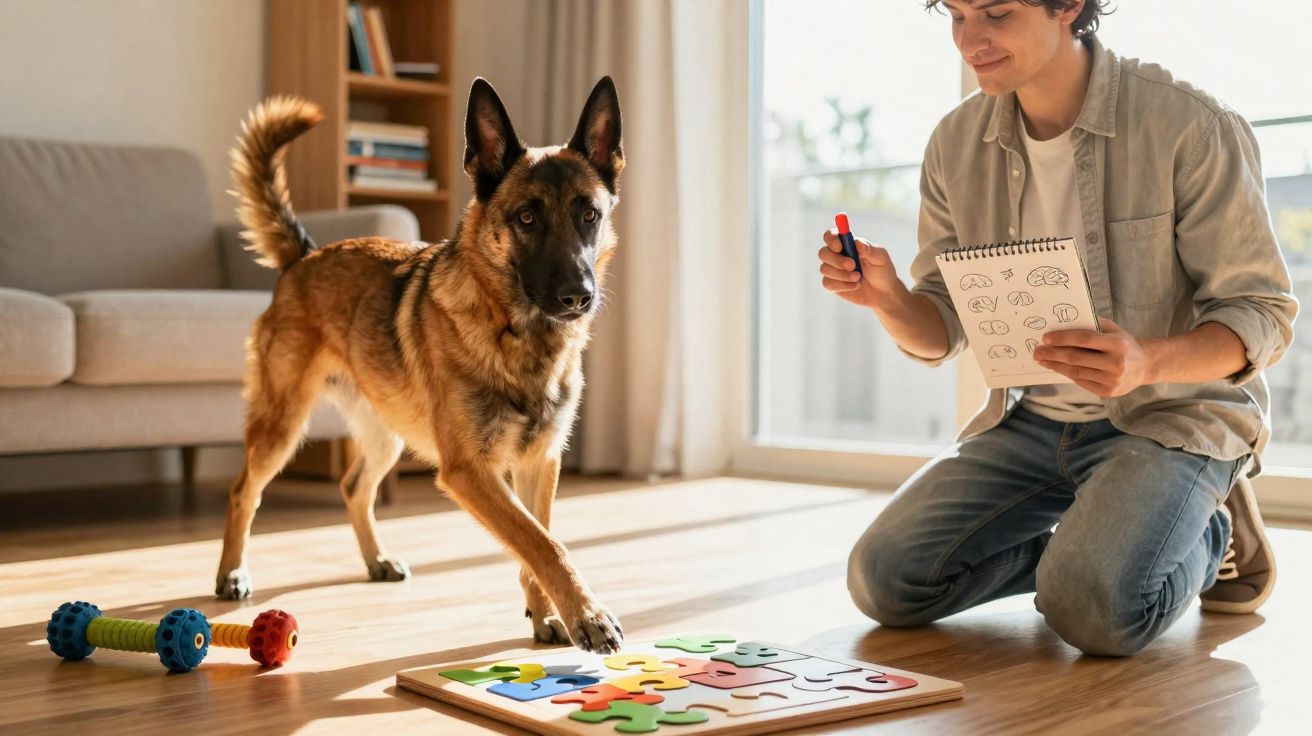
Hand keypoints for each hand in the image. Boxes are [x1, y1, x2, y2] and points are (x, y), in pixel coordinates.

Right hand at [817, 229, 904, 309]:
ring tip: (858, 278)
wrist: (883, 293)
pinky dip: (842, 285)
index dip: (831, 239)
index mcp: (848, 244)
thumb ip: (869, 249)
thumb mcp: (881, 258)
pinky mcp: (832, 284)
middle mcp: (837, 255)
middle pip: (823, 252)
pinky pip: (828, 283)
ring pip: (824, 269)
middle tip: (852, 265)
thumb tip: (857, 242)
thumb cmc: (883, 271)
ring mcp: (833, 270)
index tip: (839, 246)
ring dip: (842, 274)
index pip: (831, 235)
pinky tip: (855, 285)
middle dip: (836, 260)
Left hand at [1032, 316, 1155, 396]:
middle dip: (1053, 354)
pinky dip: (1067, 374)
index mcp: (1117, 343)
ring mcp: (1112, 380)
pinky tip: (1056, 368)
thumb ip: (1091, 325)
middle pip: (1077, 358)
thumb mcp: (1113, 329)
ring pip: (1076, 372)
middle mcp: (1116, 363)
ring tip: (1042, 360)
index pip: (1084, 339)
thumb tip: (1062, 322)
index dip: (1063, 338)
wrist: (1146, 365)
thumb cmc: (1124, 343)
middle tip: (1037, 351)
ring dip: (1055, 366)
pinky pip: (1081, 382)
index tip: (1045, 338)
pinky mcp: (1108, 392)